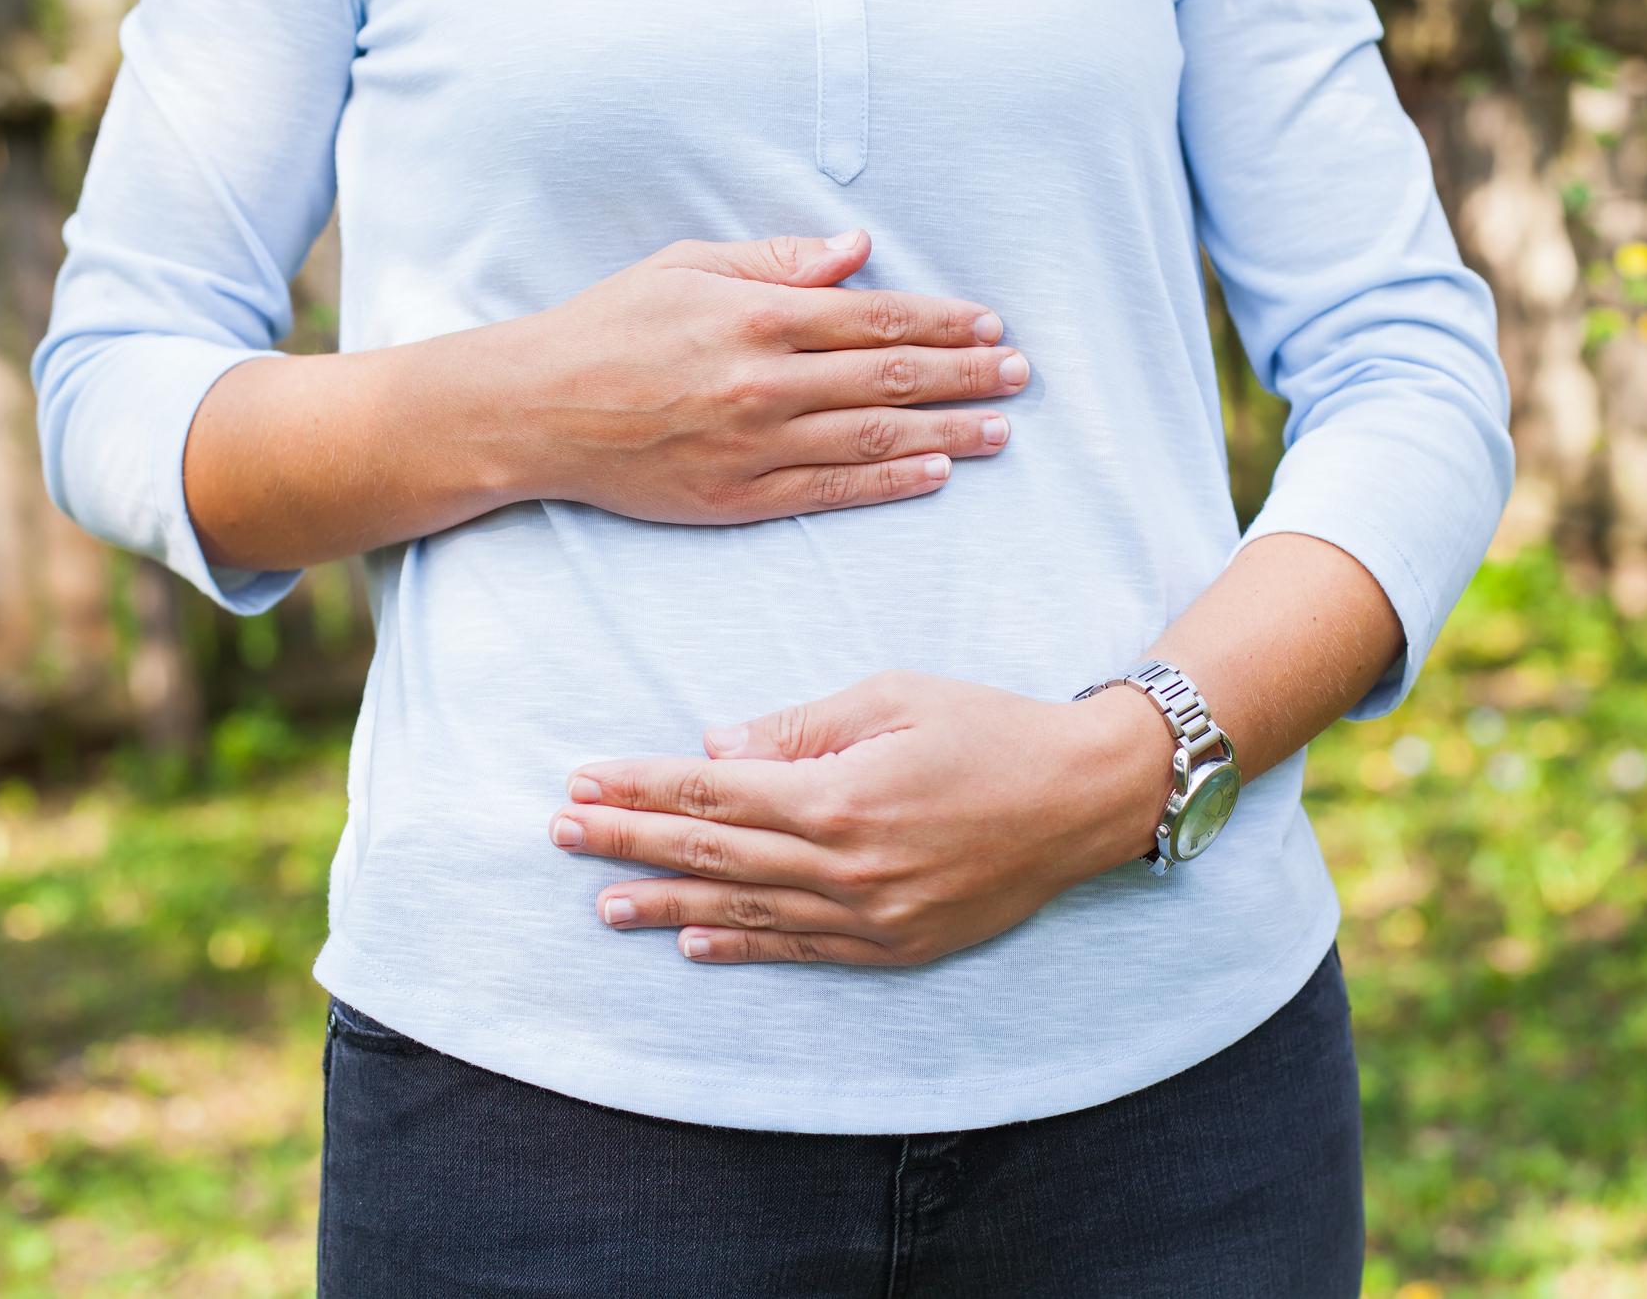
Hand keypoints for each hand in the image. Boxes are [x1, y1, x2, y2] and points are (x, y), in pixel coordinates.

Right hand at [507, 231, 1028, 522]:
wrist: (534, 410)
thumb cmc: (608, 327)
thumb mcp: (685, 266)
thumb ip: (777, 260)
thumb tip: (858, 251)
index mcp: (757, 315)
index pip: (876, 318)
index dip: (943, 321)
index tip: (991, 323)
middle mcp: (765, 381)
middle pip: (891, 378)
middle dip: (965, 374)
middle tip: (1020, 375)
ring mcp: (753, 444)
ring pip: (874, 438)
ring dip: (948, 432)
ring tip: (1001, 430)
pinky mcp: (736, 496)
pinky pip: (830, 488)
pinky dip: (889, 482)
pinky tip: (936, 473)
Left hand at [549, 670, 1176, 964]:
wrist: (1086, 797)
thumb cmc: (990, 727)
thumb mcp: (894, 697)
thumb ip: (800, 727)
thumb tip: (718, 748)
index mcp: (841, 795)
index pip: (714, 796)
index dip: (642, 790)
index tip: (583, 783)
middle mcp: (848, 866)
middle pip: (714, 855)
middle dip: (629, 842)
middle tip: (560, 835)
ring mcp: (874, 915)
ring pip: (748, 911)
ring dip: (667, 906)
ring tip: (602, 902)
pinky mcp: (900, 944)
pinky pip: (805, 949)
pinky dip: (744, 946)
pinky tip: (693, 943)